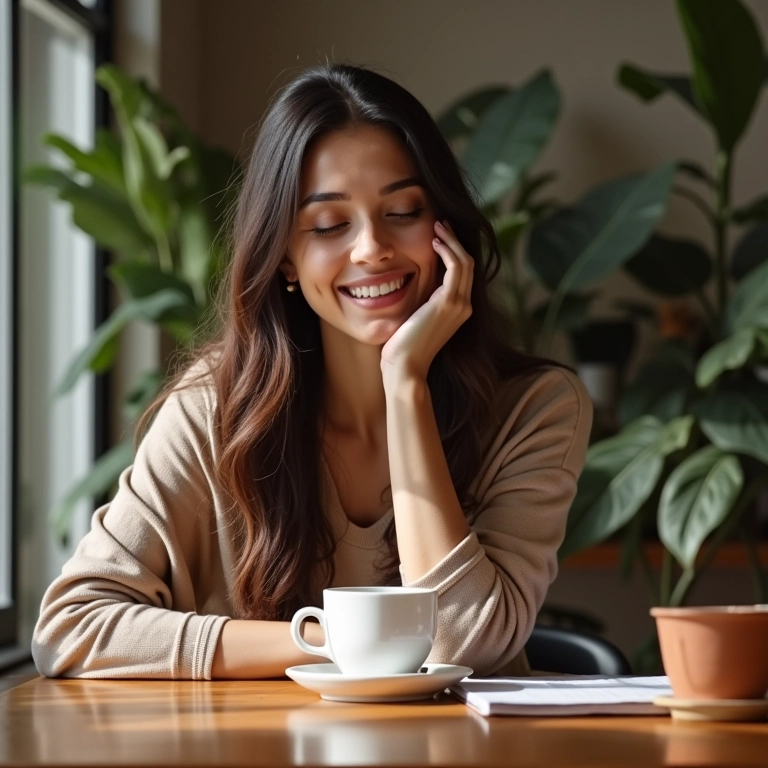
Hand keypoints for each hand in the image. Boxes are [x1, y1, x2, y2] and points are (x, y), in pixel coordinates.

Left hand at [380, 220, 473, 382]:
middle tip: (441, 224)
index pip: (463, 272)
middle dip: (455, 241)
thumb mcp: (414, 317)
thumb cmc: (403, 347)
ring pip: (465, 261)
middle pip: (468, 263)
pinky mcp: (449, 302)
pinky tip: (433, 242)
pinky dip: (447, 251)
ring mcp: (460, 304)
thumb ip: (420, 300)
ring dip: (452, 241)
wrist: (406, 367)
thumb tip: (410, 282)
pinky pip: (457, 267)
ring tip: (438, 226)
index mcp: (458, 309)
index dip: (453, 251)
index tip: (439, 236)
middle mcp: (465, 306)